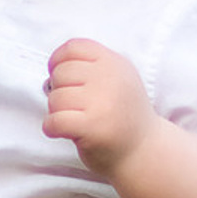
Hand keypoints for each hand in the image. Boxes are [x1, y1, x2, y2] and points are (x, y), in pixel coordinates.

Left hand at [44, 37, 152, 175]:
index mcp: (115, 62)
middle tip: (73, 106)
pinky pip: (54, 121)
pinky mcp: (93, 126)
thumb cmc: (121, 116)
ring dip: (56, 112)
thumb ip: (90, 68)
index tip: (62, 80)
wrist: (144, 150)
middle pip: (60, 73)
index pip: (74, 47)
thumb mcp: (117, 80)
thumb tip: (52, 70)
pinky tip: (63, 132)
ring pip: (55, 98)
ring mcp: (103, 102)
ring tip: (74, 120)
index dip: (58, 62)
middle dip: (58, 91)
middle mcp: (111, 78)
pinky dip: (51, 128)